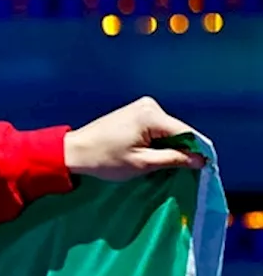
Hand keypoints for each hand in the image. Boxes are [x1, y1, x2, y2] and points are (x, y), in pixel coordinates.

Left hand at [64, 97, 206, 180]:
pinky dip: (157, 141)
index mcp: (151, 115)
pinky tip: (149, 154)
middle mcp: (149, 105)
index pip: (187, 132)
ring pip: (167, 130)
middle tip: (177, 170)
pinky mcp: (135, 112)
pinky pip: (156, 128)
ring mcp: (141, 107)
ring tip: (158, 163)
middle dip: (180, 149)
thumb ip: (173, 160)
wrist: (73, 151)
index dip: (196, 151)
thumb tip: (200, 160)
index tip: (201, 168)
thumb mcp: (142, 164)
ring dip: (167, 146)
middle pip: (177, 130)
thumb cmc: (103, 159)